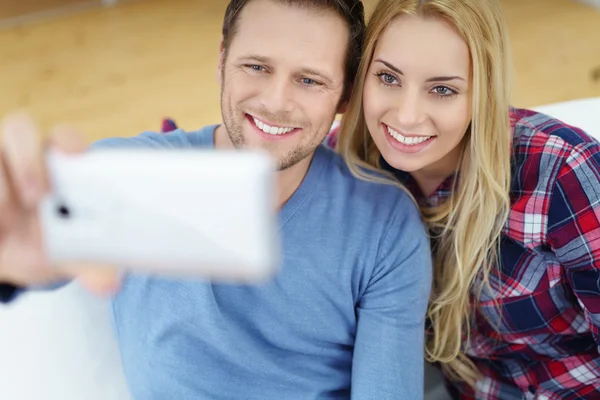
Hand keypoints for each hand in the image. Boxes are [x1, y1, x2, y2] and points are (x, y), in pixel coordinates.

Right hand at [0, 112, 119, 294]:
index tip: (74, 156)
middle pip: (19, 129)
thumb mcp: (66, 254)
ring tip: (6, 223)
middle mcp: (21, 154)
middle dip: (27, 161)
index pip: (63, 137)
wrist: (8, 255)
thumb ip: (91, 264)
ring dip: (0, 189)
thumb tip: (109, 283)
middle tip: (35, 198)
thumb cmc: (43, 242)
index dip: (69, 141)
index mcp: (57, 163)